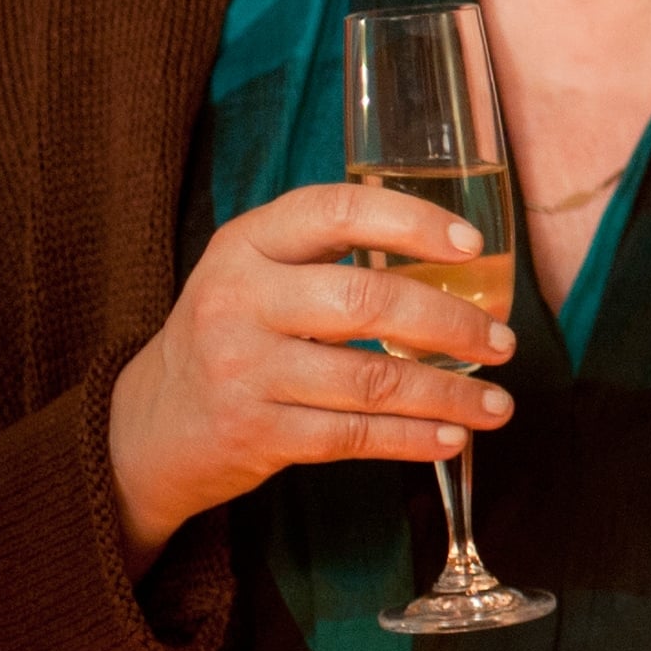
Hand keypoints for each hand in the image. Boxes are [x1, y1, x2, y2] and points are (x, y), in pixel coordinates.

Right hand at [107, 183, 516, 572]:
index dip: (411, 223)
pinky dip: (413, 438)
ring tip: (497, 404)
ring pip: (370, 378)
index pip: (337, 212)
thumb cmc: (233, 335)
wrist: (147, 425)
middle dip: (451, 323)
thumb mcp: (256, 274)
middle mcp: (237, 299)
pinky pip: (352, 436)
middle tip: (503, 341)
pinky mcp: (253, 432)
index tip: (472, 247)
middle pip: (366, 302)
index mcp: (246, 243)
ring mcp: (242, 369)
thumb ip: (329, 256)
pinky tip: (452, 437)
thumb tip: (458, 262)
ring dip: (448, 393)